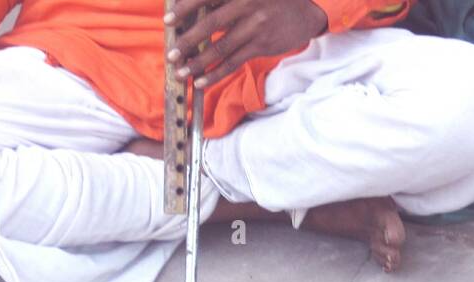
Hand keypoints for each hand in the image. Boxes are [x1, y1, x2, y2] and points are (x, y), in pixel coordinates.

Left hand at [166, 0, 328, 88]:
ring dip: (198, 63)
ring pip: (221, 47)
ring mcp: (255, 27)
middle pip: (210, 24)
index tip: (168, 20)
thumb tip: (190, 11)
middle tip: (171, 54)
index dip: (185, 8)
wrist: (306, 12)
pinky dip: (216, 73)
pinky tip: (201, 81)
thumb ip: (223, 0)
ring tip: (181, 72)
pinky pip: (234, 62)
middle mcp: (247, 5)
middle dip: (187, 41)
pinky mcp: (262, 45)